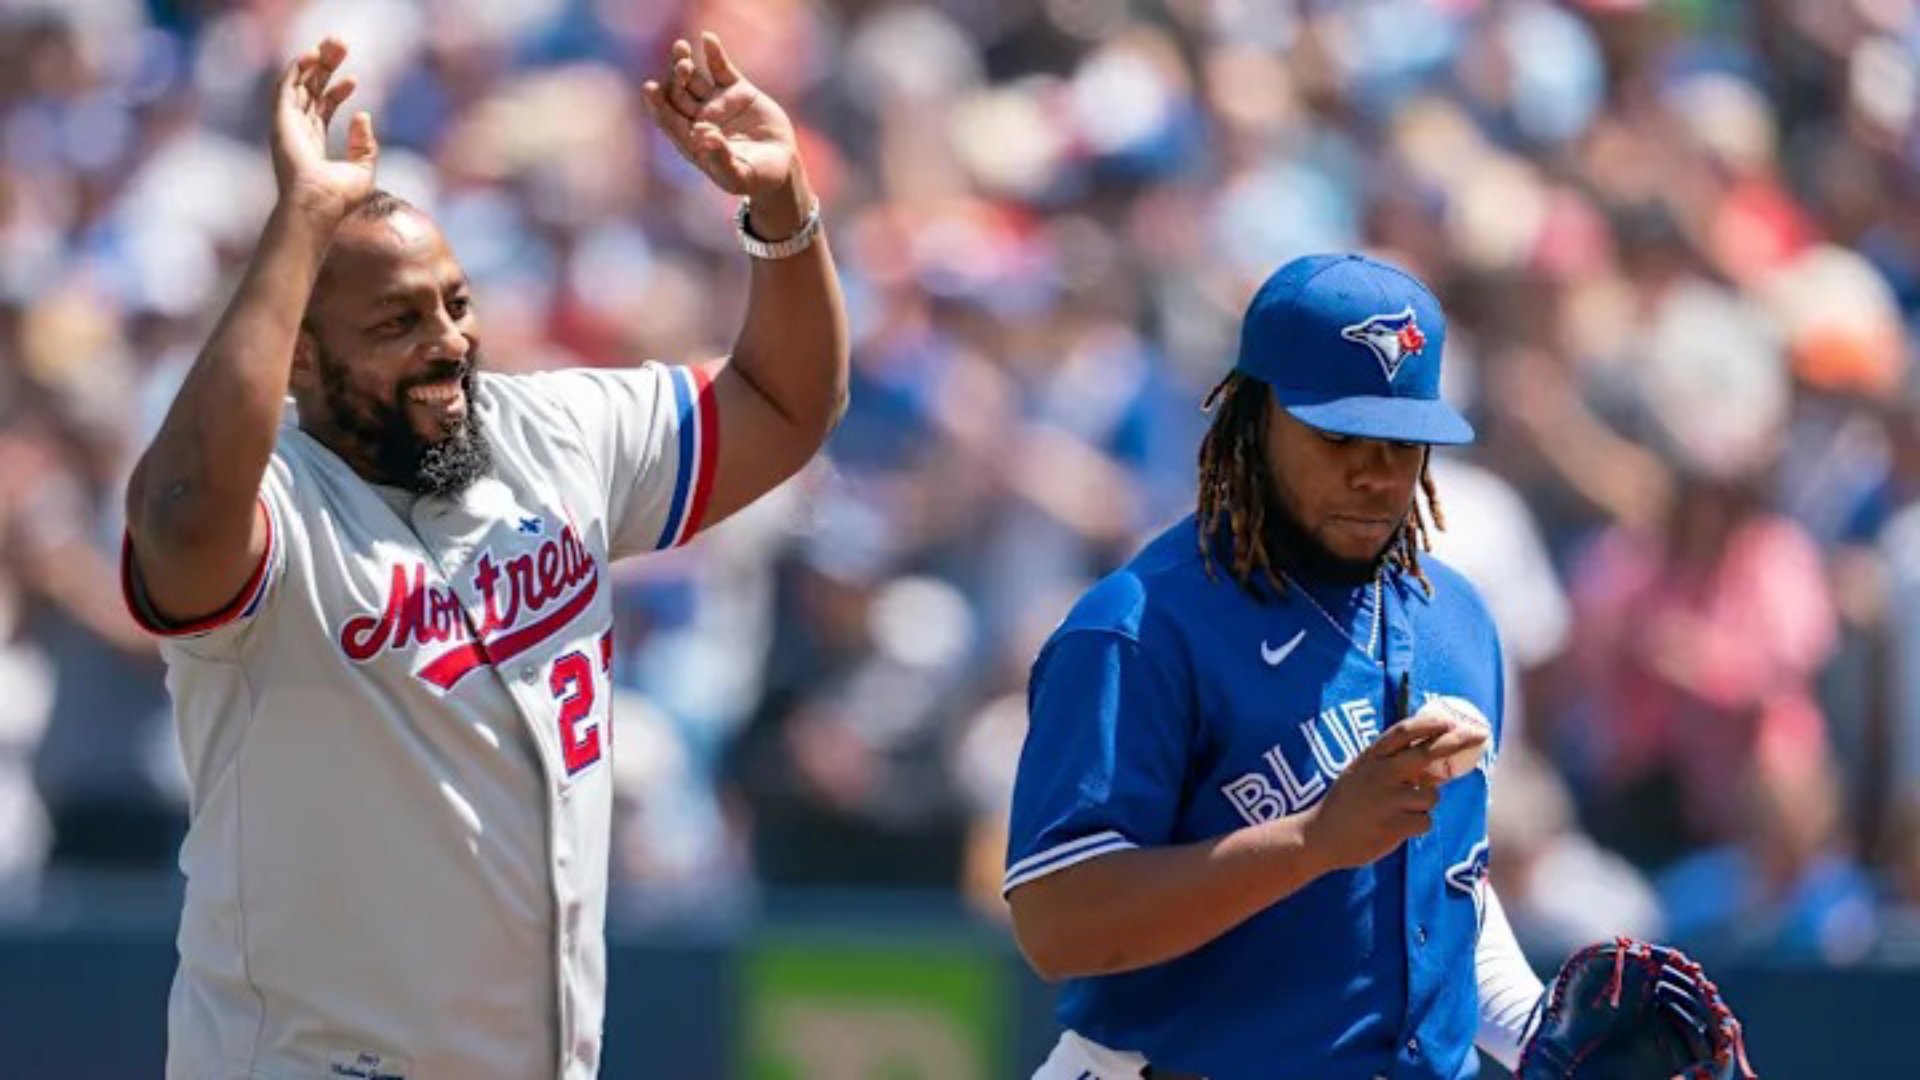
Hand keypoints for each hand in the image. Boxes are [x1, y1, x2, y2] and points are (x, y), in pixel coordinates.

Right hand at [272, 37, 376, 221]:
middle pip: (310, 91)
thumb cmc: (338, 198)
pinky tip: (311, 54)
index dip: (336, 91)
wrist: (318, 206)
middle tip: (340, 47)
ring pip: (299, 84)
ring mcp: (288, 126)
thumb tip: (363, 114)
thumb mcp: (362, 169)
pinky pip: (286, 87)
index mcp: (312, 143)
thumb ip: (365, 145)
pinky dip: (296, 69)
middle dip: (325, 68)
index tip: (354, 79)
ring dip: (313, 62)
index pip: (322, 109)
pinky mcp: (281, 121)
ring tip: (331, 44)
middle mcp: (297, 132)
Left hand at [642, 33, 798, 201]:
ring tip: (681, 47)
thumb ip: (721, 159)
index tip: (650, 88)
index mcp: (692, 141)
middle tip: (681, 65)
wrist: (781, 166)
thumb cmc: (755, 178)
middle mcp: (699, 118)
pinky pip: (720, 69)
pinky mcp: (735, 90)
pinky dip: (714, 54)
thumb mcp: (738, 175)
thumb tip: (704, 136)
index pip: (669, 120)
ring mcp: (716, 102)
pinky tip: (708, 38)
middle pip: (678, 94)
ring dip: (685, 63)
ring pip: (694, 79)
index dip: (658, 104)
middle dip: (675, 79)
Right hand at [1299, 713, 1486, 872]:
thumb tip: (1432, 760)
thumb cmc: (1347, 803)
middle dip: (1456, 741)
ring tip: (1399, 811)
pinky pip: (1425, 821)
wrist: (1321, 836)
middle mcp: (1381, 774)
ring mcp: (1389, 800)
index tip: (1450, 721)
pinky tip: (1395, 827)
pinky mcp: (1395, 826)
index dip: (1429, 724)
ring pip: (1431, 796)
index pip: (1403, 732)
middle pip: (1427, 753)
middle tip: (1478, 735)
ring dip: (1424, 804)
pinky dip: (1416, 825)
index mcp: (1371, 758)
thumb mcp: (1361, 773)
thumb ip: (1392, 764)